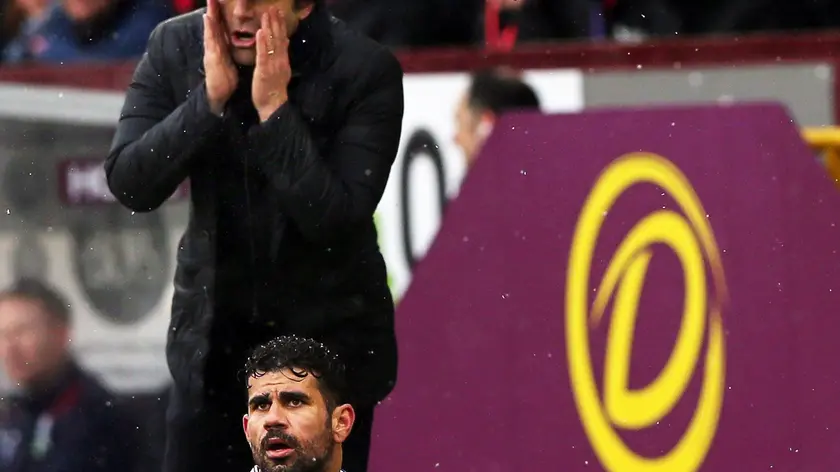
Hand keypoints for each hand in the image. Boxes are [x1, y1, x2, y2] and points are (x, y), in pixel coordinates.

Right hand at [203, 0, 236, 114]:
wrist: (219, 93)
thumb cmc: (225, 78)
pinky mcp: (211, 57)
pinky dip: (209, 30)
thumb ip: (228, 50)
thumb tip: (232, 41)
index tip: (219, 2)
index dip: (219, 15)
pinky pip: (210, 41)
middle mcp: (214, 47)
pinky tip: (208, 19)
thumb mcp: (228, 61)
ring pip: (210, 31)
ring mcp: (211, 51)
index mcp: (220, 47)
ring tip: (209, 4)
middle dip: (212, 11)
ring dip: (209, 17)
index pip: (220, 28)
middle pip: (213, 26)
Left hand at [252, 8, 290, 121]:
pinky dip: (262, 43)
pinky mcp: (265, 70)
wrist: (274, 105)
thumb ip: (281, 57)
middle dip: (276, 22)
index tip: (279, 13)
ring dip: (270, 28)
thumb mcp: (281, 71)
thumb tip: (284, 44)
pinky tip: (260, 32)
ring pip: (272, 43)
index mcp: (283, 60)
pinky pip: (264, 55)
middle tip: (273, 8)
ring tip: (267, 14)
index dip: (281, 26)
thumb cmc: (274, 90)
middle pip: (279, 38)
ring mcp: (273, 64)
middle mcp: (280, 60)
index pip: (283, 40)